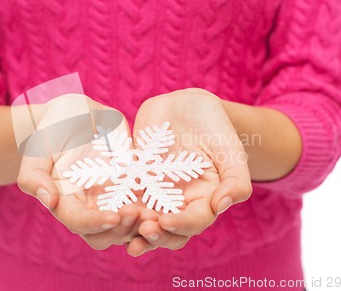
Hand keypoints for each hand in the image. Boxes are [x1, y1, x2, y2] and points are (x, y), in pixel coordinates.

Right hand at [17, 94, 156, 249]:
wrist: (78, 113)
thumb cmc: (53, 128)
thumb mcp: (38, 146)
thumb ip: (34, 175)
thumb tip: (48, 200)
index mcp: (65, 202)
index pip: (79, 223)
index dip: (96, 223)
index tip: (114, 216)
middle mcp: (89, 206)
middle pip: (106, 234)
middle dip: (123, 230)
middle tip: (140, 215)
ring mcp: (112, 199)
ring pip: (128, 226)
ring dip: (141, 225)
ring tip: (156, 213)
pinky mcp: (131, 187)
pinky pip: (146, 204)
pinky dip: (155, 208)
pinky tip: (168, 202)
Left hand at [127, 88, 251, 255]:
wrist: (185, 105)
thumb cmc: (214, 125)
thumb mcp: (230, 148)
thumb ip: (236, 179)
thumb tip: (222, 206)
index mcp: (205, 199)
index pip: (195, 221)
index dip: (181, 225)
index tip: (166, 222)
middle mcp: (179, 202)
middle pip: (168, 230)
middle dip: (155, 235)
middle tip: (142, 231)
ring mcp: (155, 193)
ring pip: (143, 219)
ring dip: (132, 228)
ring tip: (119, 227)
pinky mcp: (136, 180)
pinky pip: (124, 196)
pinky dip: (115, 205)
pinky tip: (104, 208)